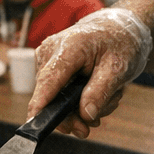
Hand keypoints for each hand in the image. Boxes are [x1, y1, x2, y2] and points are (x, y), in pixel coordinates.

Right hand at [28, 7, 152, 137]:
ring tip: (105, 99)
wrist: (117, 29)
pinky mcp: (48, 67)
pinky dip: (77, 100)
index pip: (49, 80)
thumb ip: (101, 92)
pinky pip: (58, 94)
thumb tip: (85, 115)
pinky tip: (95, 94)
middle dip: (73, 115)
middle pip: (50, 96)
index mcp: (69, 46)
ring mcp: (47, 59)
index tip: (34, 125)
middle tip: (94, 125)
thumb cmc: (120, 42)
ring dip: (80, 108)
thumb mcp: (119, 68)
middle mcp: (50, 51)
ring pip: (55, 99)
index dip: (40, 104)